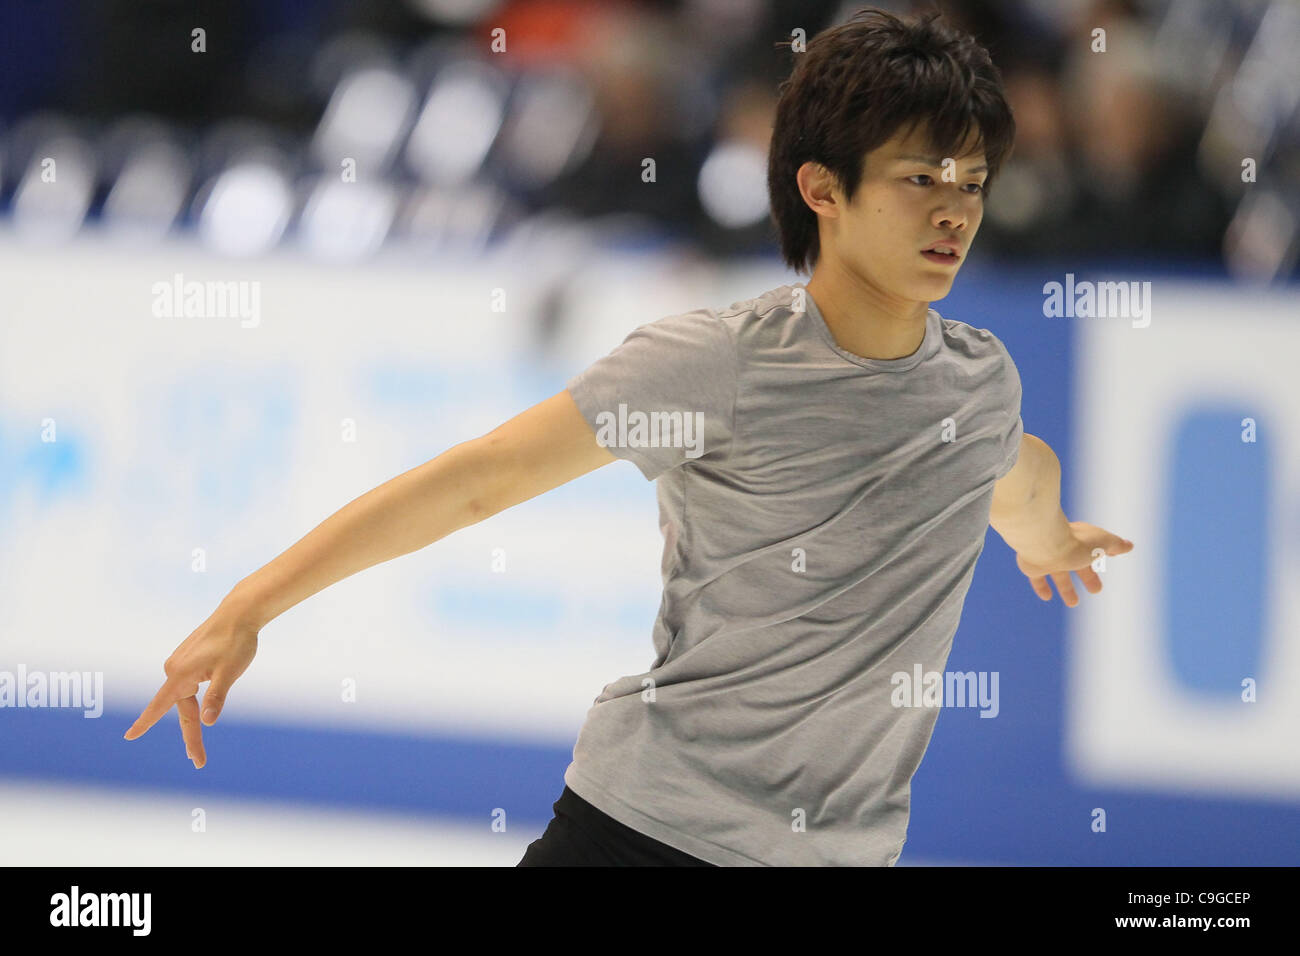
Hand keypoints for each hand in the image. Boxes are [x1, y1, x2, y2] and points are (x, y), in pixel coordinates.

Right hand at [123, 599, 259, 767]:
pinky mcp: (188, 661)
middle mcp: (175, 670)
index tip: (129, 736)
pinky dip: (193, 705)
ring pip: (185, 701)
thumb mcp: (230, 672)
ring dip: (192, 721)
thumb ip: (217, 696)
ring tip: (200, 746)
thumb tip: (208, 721)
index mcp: (181, 674)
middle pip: (181, 710)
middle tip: (199, 761)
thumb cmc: (236, 642)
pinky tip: (202, 709)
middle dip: (190, 736)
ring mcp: (180, 665)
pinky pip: (188, 689)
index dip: (144, 722)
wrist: (239, 614)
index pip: (159, 705)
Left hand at [1015, 521, 1133, 607]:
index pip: (1094, 547)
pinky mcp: (1032, 566)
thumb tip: (1129, 546)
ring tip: (1073, 603)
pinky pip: (1037, 578)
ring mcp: (1047, 557)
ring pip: (1058, 574)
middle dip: (1088, 576)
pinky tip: (1047, 596)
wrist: (1043, 542)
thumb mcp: (1103, 543)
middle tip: (1096, 590)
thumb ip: (1115, 544)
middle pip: (1077, 564)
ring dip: (1066, 588)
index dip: (1102, 552)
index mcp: (1081, 540)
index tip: (1110, 556)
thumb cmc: (1075, 542)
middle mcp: (1063, 547)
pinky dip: (1042, 587)